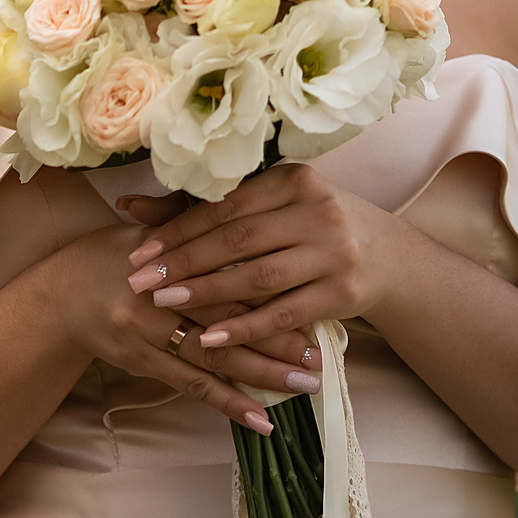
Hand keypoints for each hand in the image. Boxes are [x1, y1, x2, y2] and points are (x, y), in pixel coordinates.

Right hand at [15, 222, 323, 435]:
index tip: (313, 302)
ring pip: (214, 358)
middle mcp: (155, 296)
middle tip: (319, 354)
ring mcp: (146, 334)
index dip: (270, 290)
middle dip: (277, 338)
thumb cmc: (107, 257)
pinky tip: (261, 420)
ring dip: (262, 375)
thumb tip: (247, 208)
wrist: (55, 297)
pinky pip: (192, 386)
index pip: (226, 273)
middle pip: (227, 318)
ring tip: (304, 387)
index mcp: (164, 255)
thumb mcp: (146, 233)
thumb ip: (191, 224)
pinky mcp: (141, 363)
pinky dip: (228, 403)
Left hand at [120, 163, 408, 351]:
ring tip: (165, 303)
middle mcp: (316, 210)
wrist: (388, 256)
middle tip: (140, 281)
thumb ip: (206, 209)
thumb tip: (129, 206)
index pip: (225, 205)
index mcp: (293, 179)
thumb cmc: (311, 226)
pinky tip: (211, 339)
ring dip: (207, 293)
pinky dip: (245, 328)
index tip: (139, 250)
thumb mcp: (271, 206)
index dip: (178, 228)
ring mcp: (333, 252)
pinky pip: (284, 314)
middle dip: (184, 262)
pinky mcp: (343, 292)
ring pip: (258, 276)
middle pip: (237, 239)